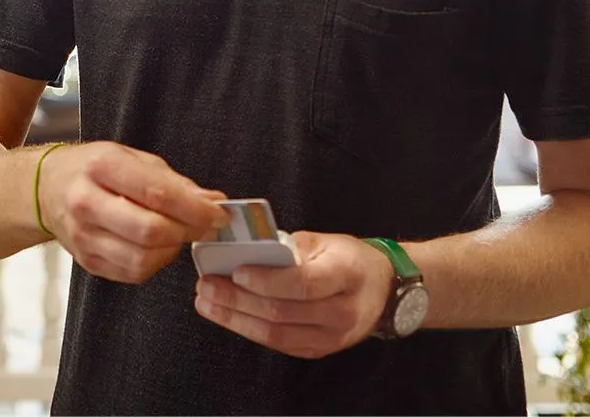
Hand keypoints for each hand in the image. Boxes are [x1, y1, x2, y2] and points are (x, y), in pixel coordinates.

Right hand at [38, 141, 227, 283]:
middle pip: (149, 231)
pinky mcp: (86, 261)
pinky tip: (156, 245)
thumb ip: (174, 182)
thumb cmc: (93, 169)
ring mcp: (83, 237)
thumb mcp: (132, 158)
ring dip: (172, 250)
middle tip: (205, 226)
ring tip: (177, 233)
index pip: (157, 194)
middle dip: (187, 231)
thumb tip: (213, 202)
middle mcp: (86, 202)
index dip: (195, 209)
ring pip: (143, 259)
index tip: (220, 214)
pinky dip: (155, 262)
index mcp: (101, 167)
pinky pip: (133, 273)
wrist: (44, 189)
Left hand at [193, 231, 394, 358]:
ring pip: (277, 334)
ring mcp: (332, 336)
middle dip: (237, 300)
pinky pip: (279, 343)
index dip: (266, 280)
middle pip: (282, 312)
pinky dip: (249, 329)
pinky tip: (228, 316)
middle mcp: (343, 311)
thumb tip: (242, 250)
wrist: (383, 289)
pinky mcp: (320, 349)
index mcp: (346, 275)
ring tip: (207, 303)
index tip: (235, 271)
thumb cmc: (348, 259)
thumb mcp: (324, 241)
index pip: (302, 283)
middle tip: (207, 286)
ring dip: (236, 319)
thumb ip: (286, 246)